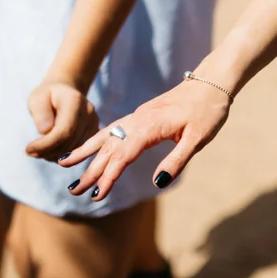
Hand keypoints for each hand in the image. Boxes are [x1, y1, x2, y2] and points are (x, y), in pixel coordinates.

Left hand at [26, 78, 97, 161]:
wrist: (65, 94)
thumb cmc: (48, 96)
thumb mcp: (37, 98)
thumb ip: (40, 113)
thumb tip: (45, 130)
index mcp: (75, 100)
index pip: (63, 131)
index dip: (46, 145)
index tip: (28, 149)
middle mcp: (89, 112)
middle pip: (68, 143)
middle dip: (46, 152)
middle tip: (30, 151)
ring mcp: (94, 124)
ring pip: (74, 152)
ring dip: (53, 155)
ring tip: (40, 147)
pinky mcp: (94, 135)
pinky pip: (78, 154)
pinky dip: (61, 156)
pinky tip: (52, 147)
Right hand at [58, 77, 231, 201]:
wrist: (212, 82)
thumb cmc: (208, 111)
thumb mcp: (198, 139)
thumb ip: (177, 160)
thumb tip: (158, 183)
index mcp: (151, 126)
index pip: (123, 155)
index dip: (109, 176)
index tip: (96, 195)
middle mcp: (139, 119)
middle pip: (110, 147)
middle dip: (90, 170)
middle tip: (73, 190)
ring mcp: (138, 115)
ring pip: (107, 135)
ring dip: (86, 151)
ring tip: (64, 163)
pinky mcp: (141, 114)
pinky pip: (114, 128)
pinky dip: (98, 138)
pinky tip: (89, 146)